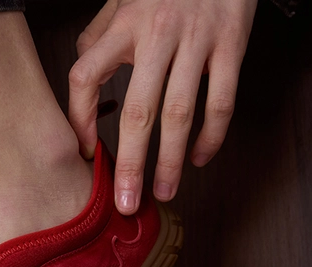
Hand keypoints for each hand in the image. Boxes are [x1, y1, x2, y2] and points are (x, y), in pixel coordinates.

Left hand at [68, 0, 257, 212]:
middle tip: (125, 201)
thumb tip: (84, 86)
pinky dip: (212, 136)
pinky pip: (222, 101)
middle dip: (130, 163)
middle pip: (137, 110)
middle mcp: (157, 34)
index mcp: (123, 25)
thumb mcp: (123, 2)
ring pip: (180, 113)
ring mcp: (197, 40)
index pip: (86, 76)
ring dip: (170, 160)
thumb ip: (99, 39)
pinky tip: (199, 158)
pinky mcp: (232, 44)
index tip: (85, 152)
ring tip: (163, 192)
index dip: (79, 118)